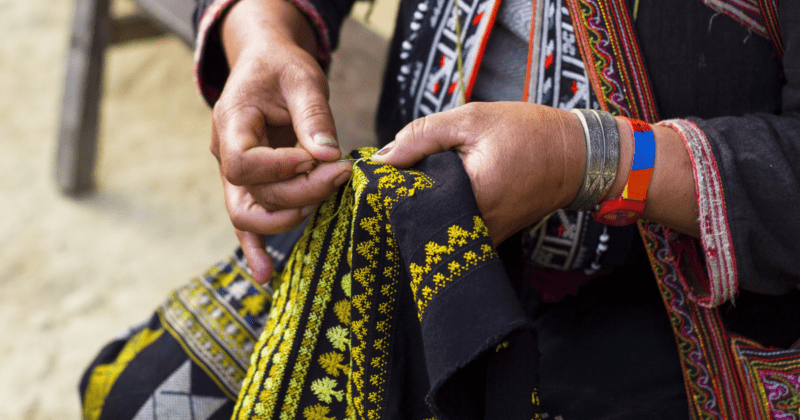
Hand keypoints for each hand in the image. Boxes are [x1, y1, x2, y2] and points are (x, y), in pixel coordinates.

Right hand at [212, 0, 352, 282]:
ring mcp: (235, 175)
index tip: (316, 156)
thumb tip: (326, 156)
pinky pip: (247, 222)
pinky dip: (254, 249)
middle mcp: (226, 154)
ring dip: (291, 215)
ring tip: (326, 199)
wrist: (266, 65)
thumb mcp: (303, 78)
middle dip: (301, 192)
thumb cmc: (283, 67)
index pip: (243, 163)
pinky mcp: (250, 186)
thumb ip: (313, 117)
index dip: (281, 169)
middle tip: (339, 172)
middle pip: (253, 196)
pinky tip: (265, 275)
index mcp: (231, 123)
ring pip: (251, 214)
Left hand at [372, 102, 585, 243]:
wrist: (577, 158)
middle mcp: (474, 228)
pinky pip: (453, 226)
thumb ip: (422, 136)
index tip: (386, 168)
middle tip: (408, 168)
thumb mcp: (472, 119)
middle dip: (406, 193)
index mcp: (467, 198)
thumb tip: (381, 158)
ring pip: (434, 223)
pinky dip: (444, 207)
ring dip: (425, 200)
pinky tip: (447, 186)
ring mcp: (482, 238)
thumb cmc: (528, 133)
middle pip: (418, 216)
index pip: (407, 199)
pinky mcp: (489, 238)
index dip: (392, 182)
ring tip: (430, 174)